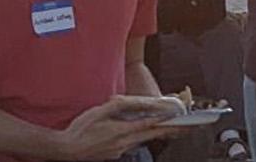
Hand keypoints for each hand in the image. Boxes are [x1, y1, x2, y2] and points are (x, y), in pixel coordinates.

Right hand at [51, 96, 186, 159]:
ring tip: (173, 130)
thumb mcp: (100, 110)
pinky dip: (141, 138)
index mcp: (123, 130)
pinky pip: (132, 144)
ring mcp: (121, 151)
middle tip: (188, 128)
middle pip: (153, 136)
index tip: (182, 117)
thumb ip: (121, 105)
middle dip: (172, 131)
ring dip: (157, 135)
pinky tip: (142, 133)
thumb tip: (137, 102)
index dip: (168, 121)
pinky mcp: (115, 155)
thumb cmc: (81, 128)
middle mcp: (125, 143)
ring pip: (143, 141)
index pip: (151, 125)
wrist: (67, 149)